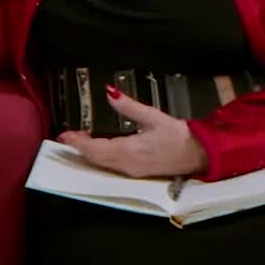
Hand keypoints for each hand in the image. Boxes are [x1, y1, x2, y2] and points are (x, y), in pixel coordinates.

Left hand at [58, 86, 207, 178]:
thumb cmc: (179, 136)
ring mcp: (132, 171)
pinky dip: (102, 157)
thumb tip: (109, 92)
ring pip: (103, 164)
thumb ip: (129, 106)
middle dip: (80, 147)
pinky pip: (112, 166)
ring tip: (81, 139)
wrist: (200, 155)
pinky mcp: (137, 172)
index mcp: (129, 151)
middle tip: (69, 135)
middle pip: (95, 159)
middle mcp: (127, 165)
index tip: (64, 134)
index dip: (77, 142)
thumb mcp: (153, 116)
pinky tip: (101, 147)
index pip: (95, 149)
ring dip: (90, 152)